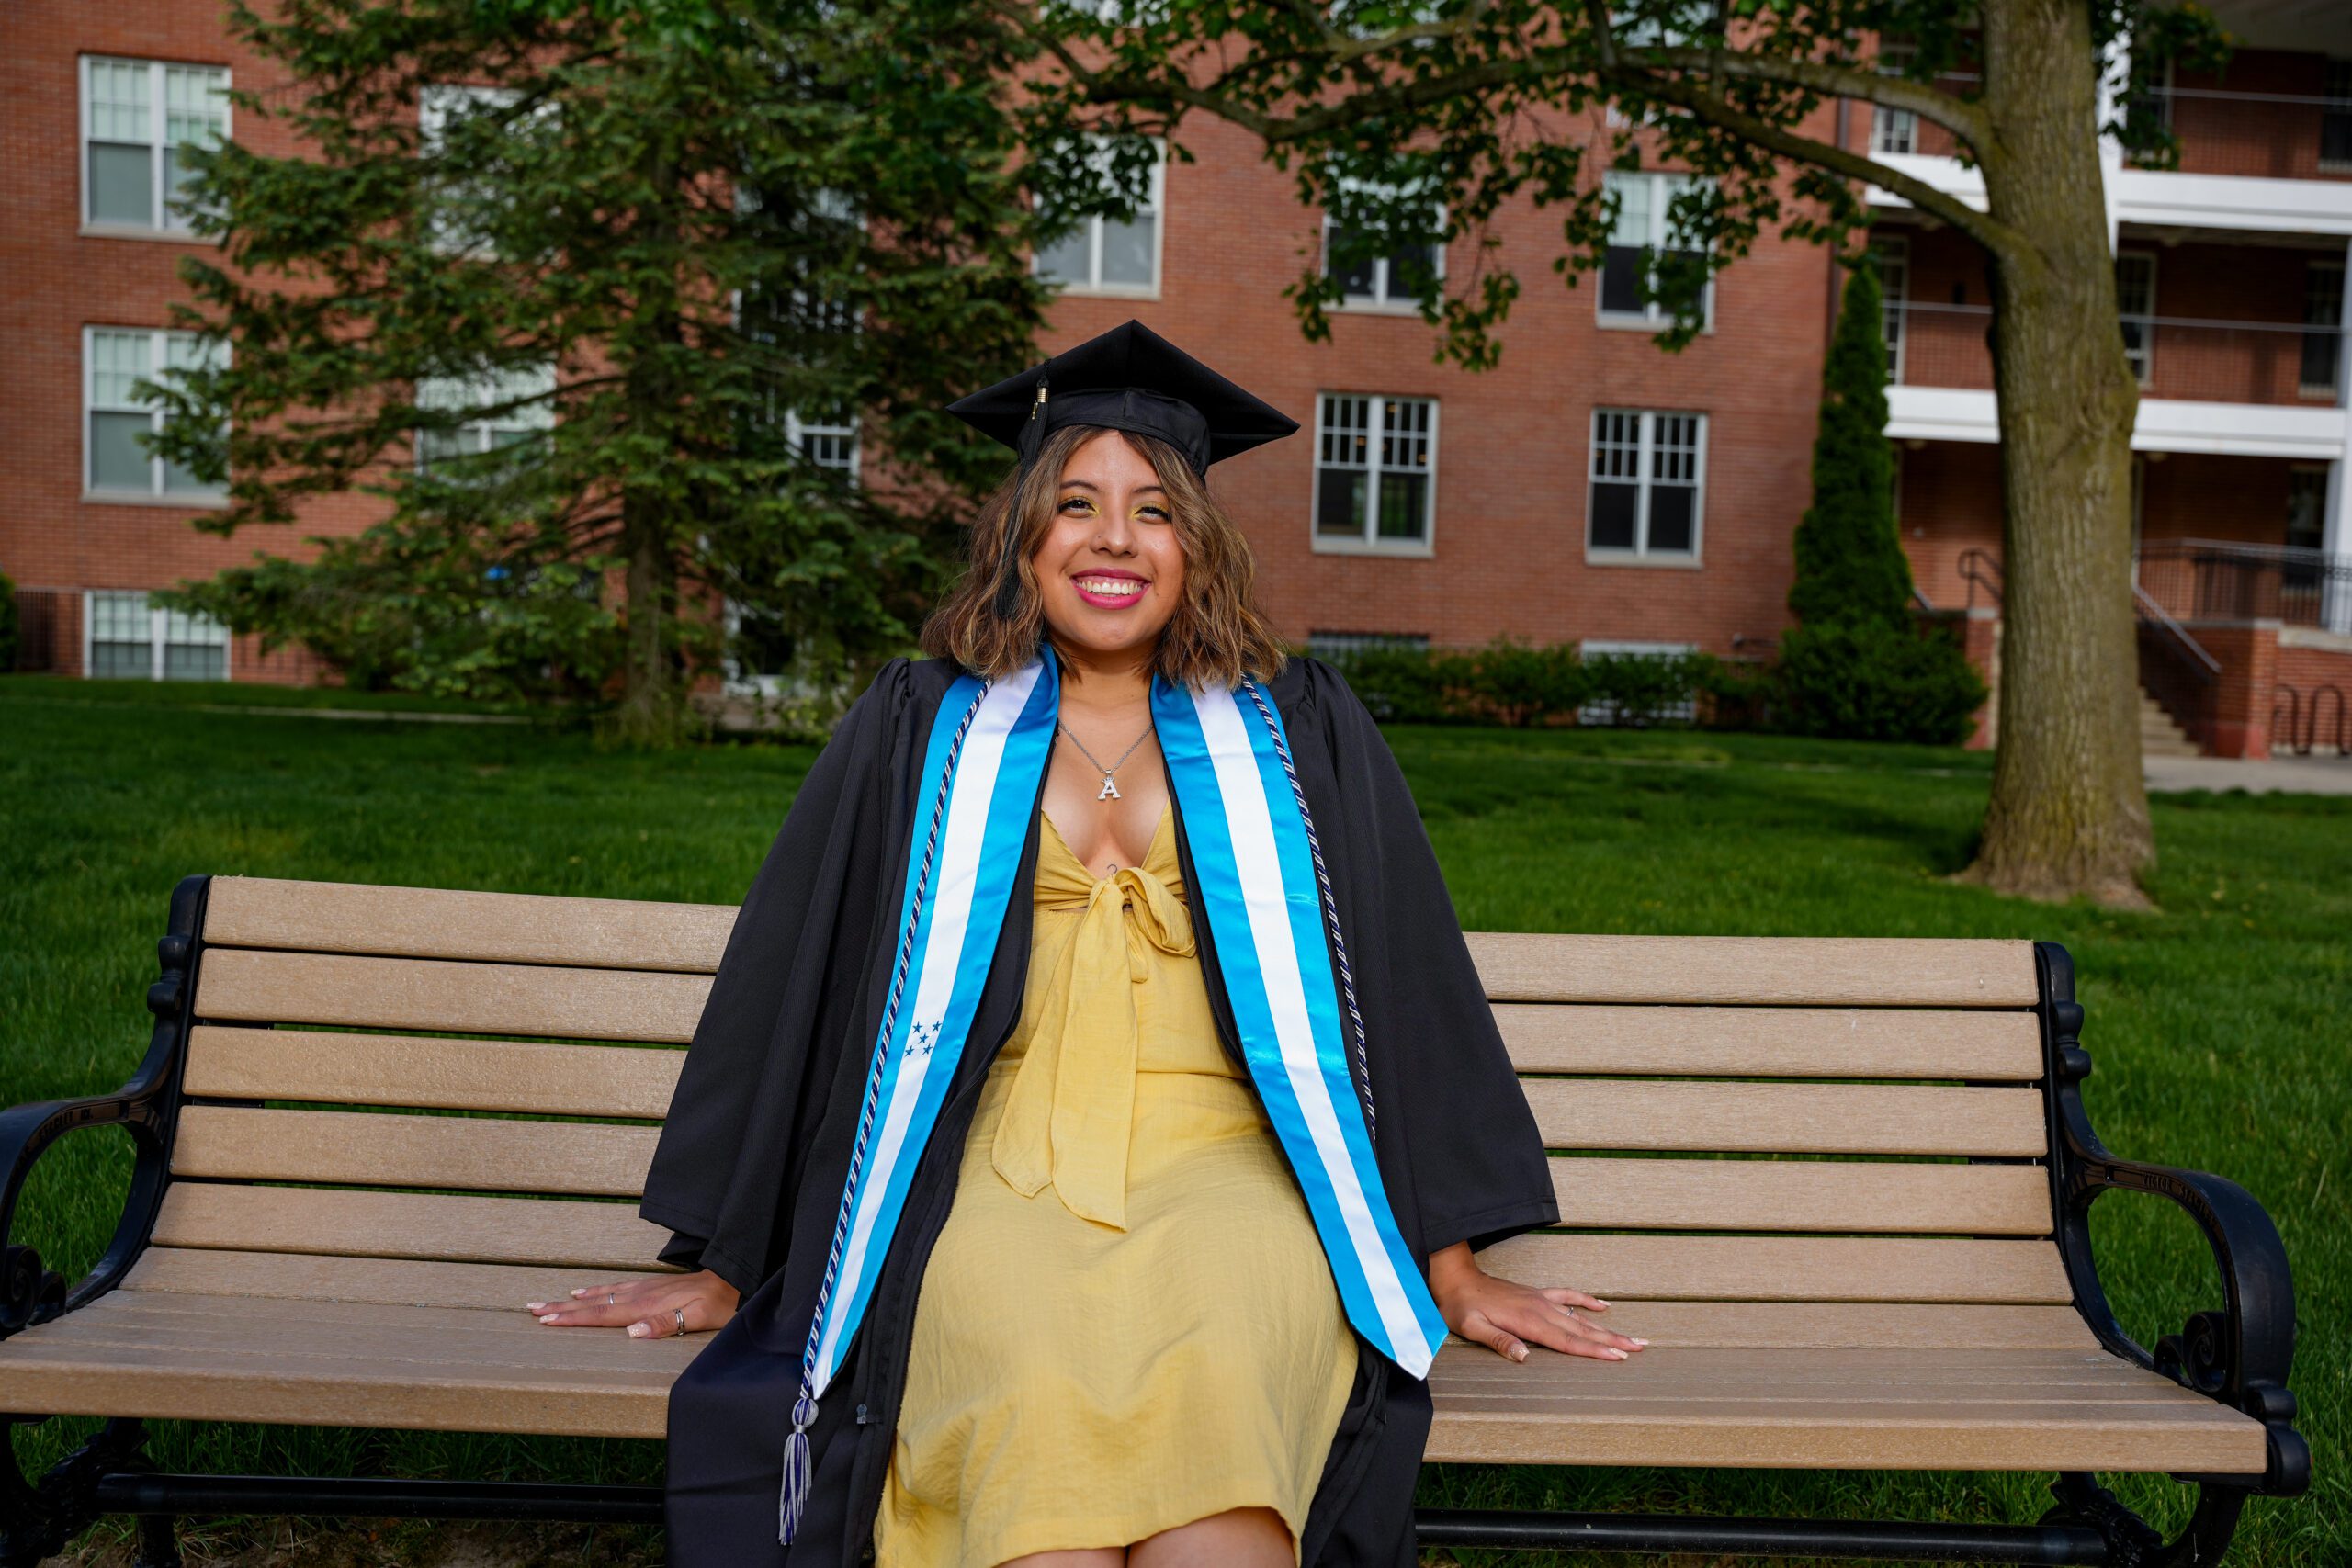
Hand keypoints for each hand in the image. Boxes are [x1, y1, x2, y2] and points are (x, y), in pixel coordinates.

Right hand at [525, 1269, 739, 1339]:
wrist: (733, 1277)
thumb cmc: (719, 1303)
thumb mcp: (698, 1318)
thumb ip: (664, 1324)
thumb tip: (629, 1333)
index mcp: (646, 1307)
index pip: (602, 1316)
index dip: (573, 1319)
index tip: (545, 1320)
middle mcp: (639, 1296)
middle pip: (593, 1304)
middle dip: (561, 1308)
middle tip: (530, 1308)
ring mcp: (643, 1289)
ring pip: (599, 1295)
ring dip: (571, 1300)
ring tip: (547, 1301)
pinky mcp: (650, 1286)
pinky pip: (614, 1287)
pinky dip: (595, 1290)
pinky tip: (584, 1290)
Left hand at [1426, 1241, 1645, 1363]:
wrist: (1456, 1278)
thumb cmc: (1461, 1307)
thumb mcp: (1472, 1328)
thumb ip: (1499, 1342)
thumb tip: (1525, 1357)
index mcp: (1528, 1321)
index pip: (1567, 1341)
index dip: (1594, 1350)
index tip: (1619, 1357)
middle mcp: (1540, 1309)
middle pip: (1582, 1329)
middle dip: (1613, 1340)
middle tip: (1641, 1348)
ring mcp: (1541, 1300)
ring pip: (1580, 1316)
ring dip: (1607, 1327)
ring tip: (1632, 1336)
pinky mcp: (1537, 1295)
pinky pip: (1568, 1296)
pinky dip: (1587, 1301)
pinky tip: (1603, 1307)